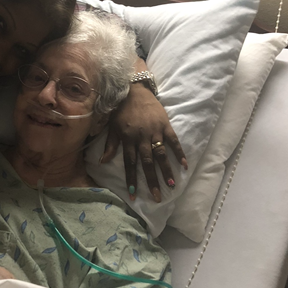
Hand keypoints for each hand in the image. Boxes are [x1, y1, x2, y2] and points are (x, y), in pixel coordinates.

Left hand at [101, 85, 187, 202]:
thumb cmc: (121, 110)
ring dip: (166, 171)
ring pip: (161, 154)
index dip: (131, 180)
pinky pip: (174, 141)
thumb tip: (102, 162)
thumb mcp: (112, 127)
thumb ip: (110, 145)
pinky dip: (179, 153)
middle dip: (151, 181)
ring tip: (171, 186)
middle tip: (157, 197)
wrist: (134, 90)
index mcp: (128, 139)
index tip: (133, 195)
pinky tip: (185, 165)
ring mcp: (155, 131)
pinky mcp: (165, 125)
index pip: (130, 163)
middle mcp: (142, 138)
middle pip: (147, 163)